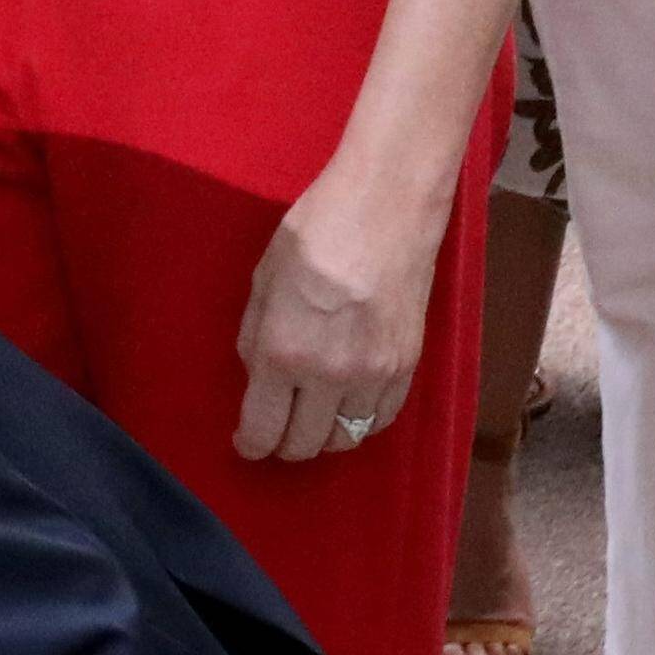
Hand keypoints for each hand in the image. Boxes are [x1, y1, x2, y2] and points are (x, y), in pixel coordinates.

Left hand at [231, 155, 445, 465]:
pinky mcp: (407, 366)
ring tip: (311, 420)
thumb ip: (256, 337)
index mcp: (283, 353)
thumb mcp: (263, 281)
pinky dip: (360, 422)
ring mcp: (374, 375)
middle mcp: (329, 375)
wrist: (387, 208)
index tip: (247, 444)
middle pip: (306, 445)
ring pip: (346, 439)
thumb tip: (257, 377)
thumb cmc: (314, 231)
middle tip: (275, 432)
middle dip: (284, 446)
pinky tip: (347, 406)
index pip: (263, 428)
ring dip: (324, 436)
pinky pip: (381, 419)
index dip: (251, 444)